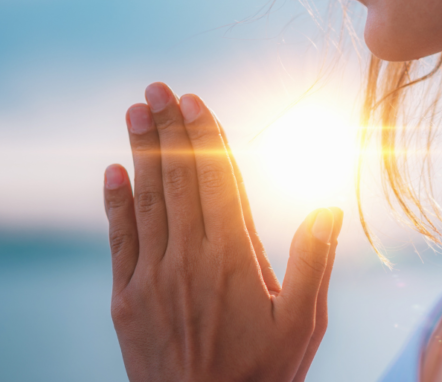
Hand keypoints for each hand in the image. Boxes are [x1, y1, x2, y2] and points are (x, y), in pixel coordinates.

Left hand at [103, 82, 342, 381]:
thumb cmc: (262, 375)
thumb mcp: (303, 323)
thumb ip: (314, 260)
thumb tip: (328, 205)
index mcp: (234, 257)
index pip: (217, 180)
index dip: (204, 136)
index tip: (194, 100)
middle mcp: (190, 258)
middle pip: (178, 178)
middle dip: (168, 129)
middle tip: (156, 88)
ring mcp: (153, 277)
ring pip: (147, 200)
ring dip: (140, 152)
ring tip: (135, 111)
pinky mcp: (126, 298)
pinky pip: (120, 239)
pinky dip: (115, 203)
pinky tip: (112, 171)